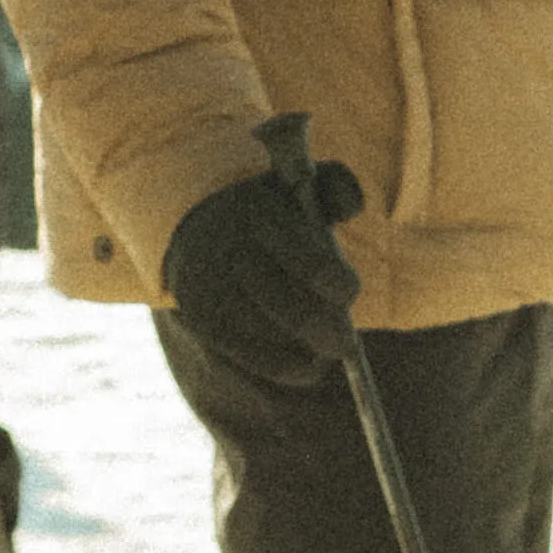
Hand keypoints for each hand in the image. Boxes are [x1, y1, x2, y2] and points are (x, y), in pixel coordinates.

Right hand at [162, 130, 367, 388]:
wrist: (196, 226)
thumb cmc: (270, 212)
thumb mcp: (299, 186)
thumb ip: (336, 188)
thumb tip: (355, 208)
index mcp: (261, 216)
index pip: (313, 266)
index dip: (341, 286)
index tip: (349, 291)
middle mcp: (233, 255)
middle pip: (299, 315)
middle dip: (332, 333)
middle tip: (345, 341)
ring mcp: (214, 293)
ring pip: (281, 341)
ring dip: (313, 349)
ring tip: (325, 343)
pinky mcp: (205, 322)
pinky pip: (261, 361)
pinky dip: (293, 367)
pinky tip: (310, 360)